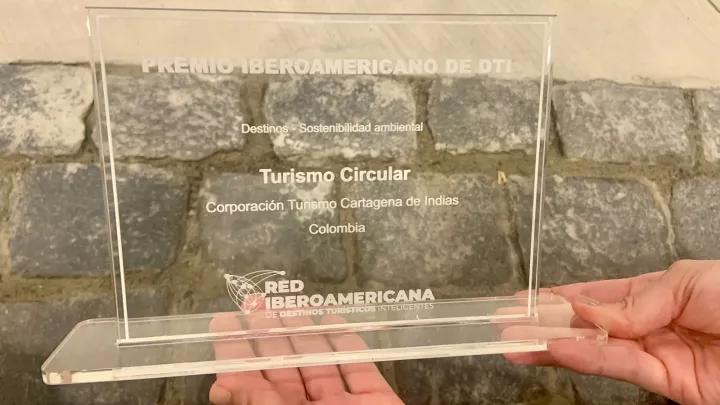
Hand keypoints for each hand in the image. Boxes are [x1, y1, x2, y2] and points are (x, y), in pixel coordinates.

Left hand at [207, 312, 404, 404]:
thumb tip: (221, 387)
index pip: (252, 386)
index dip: (238, 356)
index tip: (224, 326)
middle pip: (285, 371)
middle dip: (268, 337)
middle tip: (253, 305)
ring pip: (321, 365)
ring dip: (304, 334)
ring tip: (287, 306)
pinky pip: (360, 369)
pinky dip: (348, 343)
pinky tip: (332, 320)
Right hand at [506, 260, 719, 404]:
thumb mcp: (689, 280)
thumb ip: (638, 299)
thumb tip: (592, 314)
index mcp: (658, 294)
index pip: (598, 297)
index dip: (561, 297)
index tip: (526, 299)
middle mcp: (651, 325)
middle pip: (588, 326)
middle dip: (546, 324)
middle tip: (505, 325)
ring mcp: (658, 355)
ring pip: (596, 350)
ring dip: (554, 346)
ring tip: (516, 344)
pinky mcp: (670, 385)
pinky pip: (621, 368)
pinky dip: (588, 359)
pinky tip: (560, 350)